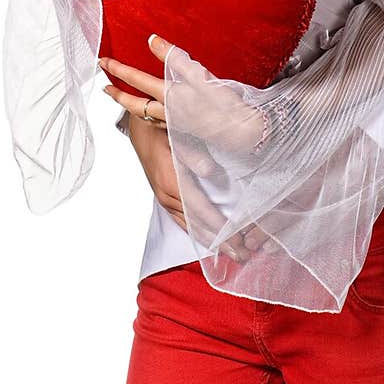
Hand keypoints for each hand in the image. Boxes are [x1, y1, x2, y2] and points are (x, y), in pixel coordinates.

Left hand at [100, 35, 263, 152]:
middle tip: (103, 88)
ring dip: (129, 105)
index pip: (137, 80)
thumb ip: (174, 57)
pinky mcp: (185, 128)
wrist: (242, 132)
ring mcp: (175, 122)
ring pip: (144, 114)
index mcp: (169, 96)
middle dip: (116, 94)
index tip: (103, 62)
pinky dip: (146, 114)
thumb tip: (152, 39)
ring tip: (121, 98)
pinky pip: (156, 121)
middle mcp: (168, 111)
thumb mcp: (199, 74)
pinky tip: (150, 112)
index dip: (119, 70)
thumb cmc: (223, 104)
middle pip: (133, 104)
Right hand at [126, 106, 254, 264]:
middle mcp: (168, 196)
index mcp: (173, 182)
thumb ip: (194, 156)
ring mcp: (164, 199)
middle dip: (220, 242)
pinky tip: (207, 241)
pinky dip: (196, 233)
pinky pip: (181, 221)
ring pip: (189, 226)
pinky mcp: (163, 198)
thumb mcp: (179, 136)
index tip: (238, 241)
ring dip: (210, 241)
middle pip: (198, 225)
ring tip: (230, 254)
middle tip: (242, 256)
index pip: (202, 212)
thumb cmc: (164, 128)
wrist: (141, 127)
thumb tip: (210, 171)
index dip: (221, 228)